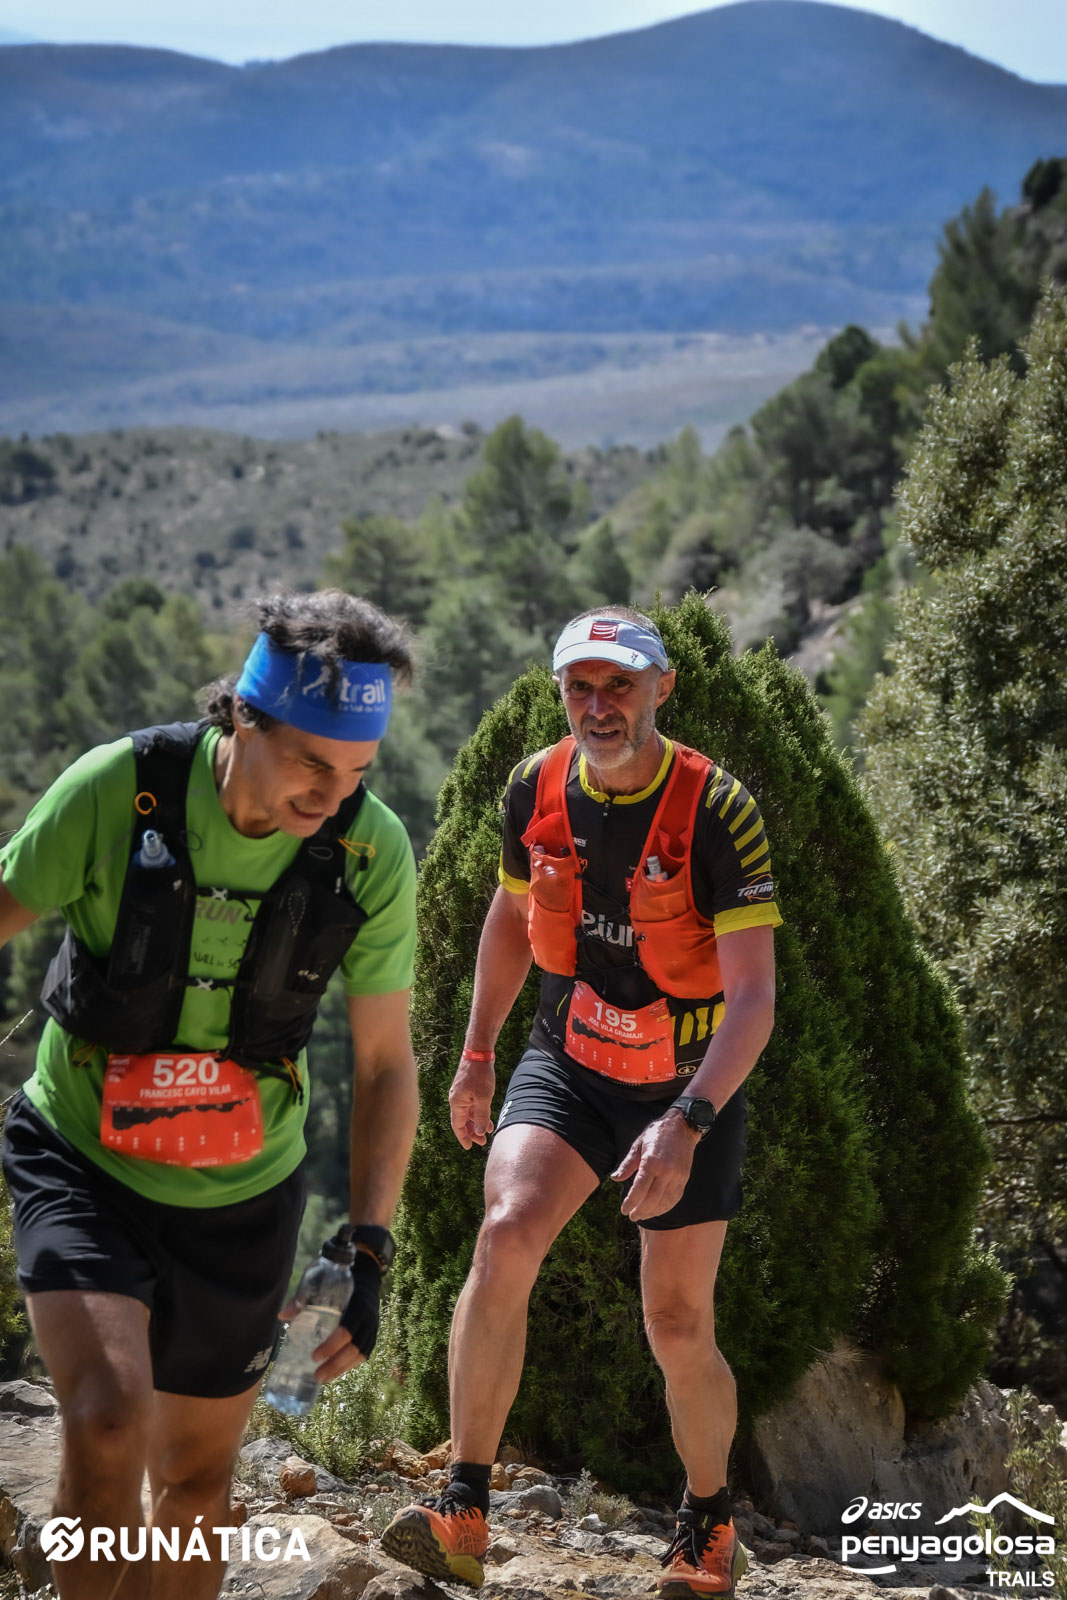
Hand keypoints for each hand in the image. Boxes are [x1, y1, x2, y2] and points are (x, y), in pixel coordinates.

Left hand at [276, 1255, 381, 1382]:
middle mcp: (369, 1319)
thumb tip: (282, 1315)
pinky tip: (336, 1371)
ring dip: (342, 1369)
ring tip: (323, 1379)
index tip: (314, 1356)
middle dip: (335, 1365)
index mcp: (357, 1306)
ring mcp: (373, 1328)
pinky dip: (350, 1365)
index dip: (331, 1346)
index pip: (346, 1332)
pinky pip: (364, 1354)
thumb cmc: (340, 1280)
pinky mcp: (373, 1334)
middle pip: (354, 1349)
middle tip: (316, 1375)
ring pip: (360, 1355)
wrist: (366, 1276)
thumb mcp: (323, 1283)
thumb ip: (303, 1298)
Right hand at [448, 1054, 495, 1148]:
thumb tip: (478, 1133)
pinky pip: (471, 1106)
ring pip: (468, 1114)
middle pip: (462, 1121)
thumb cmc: (480, 1074)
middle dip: (471, 1133)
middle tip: (482, 1142)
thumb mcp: (483, 1098)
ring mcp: (462, 1094)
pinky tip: (487, 1119)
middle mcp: (456, 1100)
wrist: (479, 1053)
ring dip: (476, 1124)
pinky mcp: (468, 1089)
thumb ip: (481, 1116)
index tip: (469, 1147)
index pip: (457, 1126)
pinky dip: (478, 1114)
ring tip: (487, 1132)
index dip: (463, 1137)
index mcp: (456, 1103)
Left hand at [610, 1110, 699, 1221]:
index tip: (624, 1210)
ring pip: (664, 1201)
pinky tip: (657, 1210)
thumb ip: (627, 1164)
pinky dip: (665, 1207)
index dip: (630, 1202)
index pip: (639, 1189)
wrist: (682, 1126)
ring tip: (642, 1215)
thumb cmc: (656, 1134)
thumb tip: (615, 1179)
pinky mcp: (684, 1178)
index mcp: (651, 1162)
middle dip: (640, 1211)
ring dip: (653, 1212)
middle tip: (632, 1216)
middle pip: (652, 1199)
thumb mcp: (638, 1145)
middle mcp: (666, 1171)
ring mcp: (677, 1176)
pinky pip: (675, 1198)